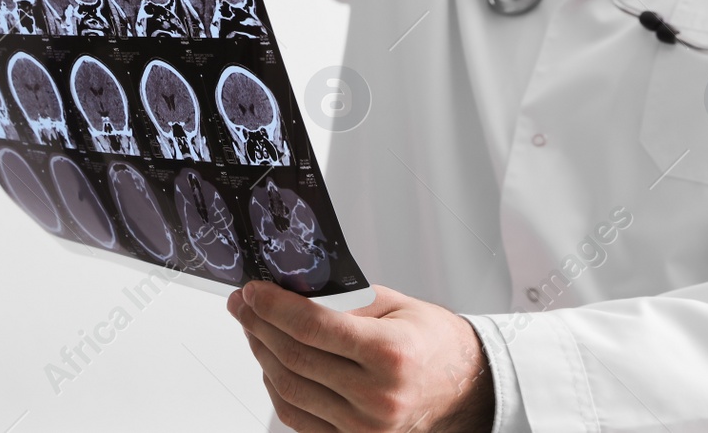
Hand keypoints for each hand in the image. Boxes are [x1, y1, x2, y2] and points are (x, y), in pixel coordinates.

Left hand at [228, 281, 494, 432]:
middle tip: (242, 303)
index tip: (252, 290)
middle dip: (258, 325)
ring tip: (253, 327)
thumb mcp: (394, 305)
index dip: (273, 306)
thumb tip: (290, 287)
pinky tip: (271, 361)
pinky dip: (277, 387)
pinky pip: (298, 417)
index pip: (312, 327)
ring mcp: (365, 428)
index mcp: (390, 355)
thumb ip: (344, 298)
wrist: (466, 389)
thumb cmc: (432, 343)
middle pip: (294, 358)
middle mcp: (377, 397)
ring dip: (262, 355)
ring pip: (289, 390)